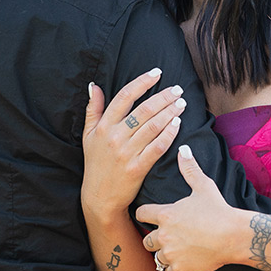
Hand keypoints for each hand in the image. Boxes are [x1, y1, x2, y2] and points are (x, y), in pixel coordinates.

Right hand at [82, 69, 185, 219]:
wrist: (99, 197)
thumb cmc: (95, 163)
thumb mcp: (88, 135)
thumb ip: (93, 109)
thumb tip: (94, 86)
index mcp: (104, 126)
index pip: (124, 97)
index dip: (142, 82)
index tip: (157, 73)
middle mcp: (115, 137)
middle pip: (143, 110)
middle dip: (163, 97)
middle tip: (178, 90)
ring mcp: (127, 153)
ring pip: (153, 126)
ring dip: (170, 112)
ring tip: (181, 103)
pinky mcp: (138, 168)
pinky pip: (158, 147)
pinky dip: (170, 133)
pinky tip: (178, 123)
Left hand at [136, 145, 242, 270]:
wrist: (234, 235)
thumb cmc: (218, 209)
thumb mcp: (204, 186)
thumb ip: (190, 169)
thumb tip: (183, 149)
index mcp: (165, 214)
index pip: (140, 214)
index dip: (146, 215)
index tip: (153, 217)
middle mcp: (163, 234)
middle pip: (146, 239)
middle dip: (154, 239)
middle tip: (168, 237)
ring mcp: (171, 253)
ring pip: (156, 257)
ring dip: (164, 254)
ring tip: (177, 249)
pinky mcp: (179, 268)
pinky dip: (174, 268)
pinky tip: (185, 260)